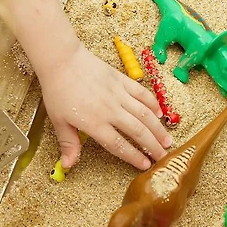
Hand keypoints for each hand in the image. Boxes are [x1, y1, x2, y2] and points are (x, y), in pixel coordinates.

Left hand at [40, 44, 171, 170]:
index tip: (145, 165)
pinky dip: (153, 104)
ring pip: (144, 114)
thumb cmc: (58, 90)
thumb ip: (68, 143)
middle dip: (153, 146)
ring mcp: (119, 94)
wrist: (62, 60)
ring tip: (167, 140)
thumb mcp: (58, 120)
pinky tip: (159, 113)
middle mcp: (111, 110)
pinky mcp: (122, 80)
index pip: (118, 145)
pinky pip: (142, 94)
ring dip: (157, 128)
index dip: (133, 156)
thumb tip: (68, 165)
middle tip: (163, 156)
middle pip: (137, 132)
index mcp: (95, 123)